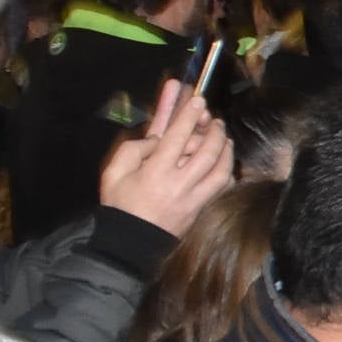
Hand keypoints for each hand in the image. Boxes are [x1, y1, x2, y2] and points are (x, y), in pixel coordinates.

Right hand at [97, 80, 232, 234]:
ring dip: (226, 149)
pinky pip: (222, 187)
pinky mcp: (202, 209)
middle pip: (206, 151)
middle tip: (215, 119)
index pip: (177, 137)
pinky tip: (226, 162)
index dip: (189, 115)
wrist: (131, 240)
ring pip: (221, 169)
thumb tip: (156, 138)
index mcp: (155, 172)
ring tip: (224, 137)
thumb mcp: (114, 173)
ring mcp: (194, 198)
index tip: (198, 100)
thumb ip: (132, 150)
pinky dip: (228, 171)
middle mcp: (179, 184)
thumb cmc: (120, 204)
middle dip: (214, 131)